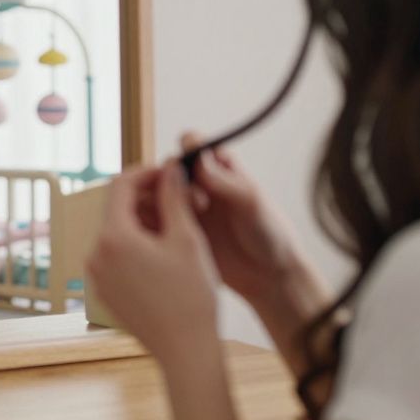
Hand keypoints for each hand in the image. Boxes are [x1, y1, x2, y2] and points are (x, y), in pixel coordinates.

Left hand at [86, 160, 220, 361]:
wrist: (186, 351)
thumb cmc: (191, 296)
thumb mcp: (187, 238)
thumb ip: (174, 196)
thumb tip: (171, 167)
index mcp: (113, 237)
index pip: (121, 185)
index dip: (147, 172)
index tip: (170, 173)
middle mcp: (95, 254)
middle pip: (117, 209)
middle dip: (146, 199)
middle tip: (178, 199)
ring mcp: (97, 276)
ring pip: (117, 234)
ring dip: (142, 224)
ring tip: (176, 228)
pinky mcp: (104, 293)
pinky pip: (116, 258)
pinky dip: (136, 248)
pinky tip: (164, 256)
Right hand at [168, 135, 307, 306]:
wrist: (269, 276)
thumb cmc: (270, 234)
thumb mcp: (252, 202)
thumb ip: (225, 180)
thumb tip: (198, 156)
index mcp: (220, 168)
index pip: (192, 143)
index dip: (187, 150)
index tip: (194, 171)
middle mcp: (199, 184)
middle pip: (168, 168)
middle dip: (171, 180)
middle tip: (198, 204)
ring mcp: (186, 208)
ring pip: (155, 192)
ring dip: (156, 200)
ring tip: (177, 220)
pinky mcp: (177, 231)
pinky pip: (153, 220)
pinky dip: (150, 222)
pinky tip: (165, 235)